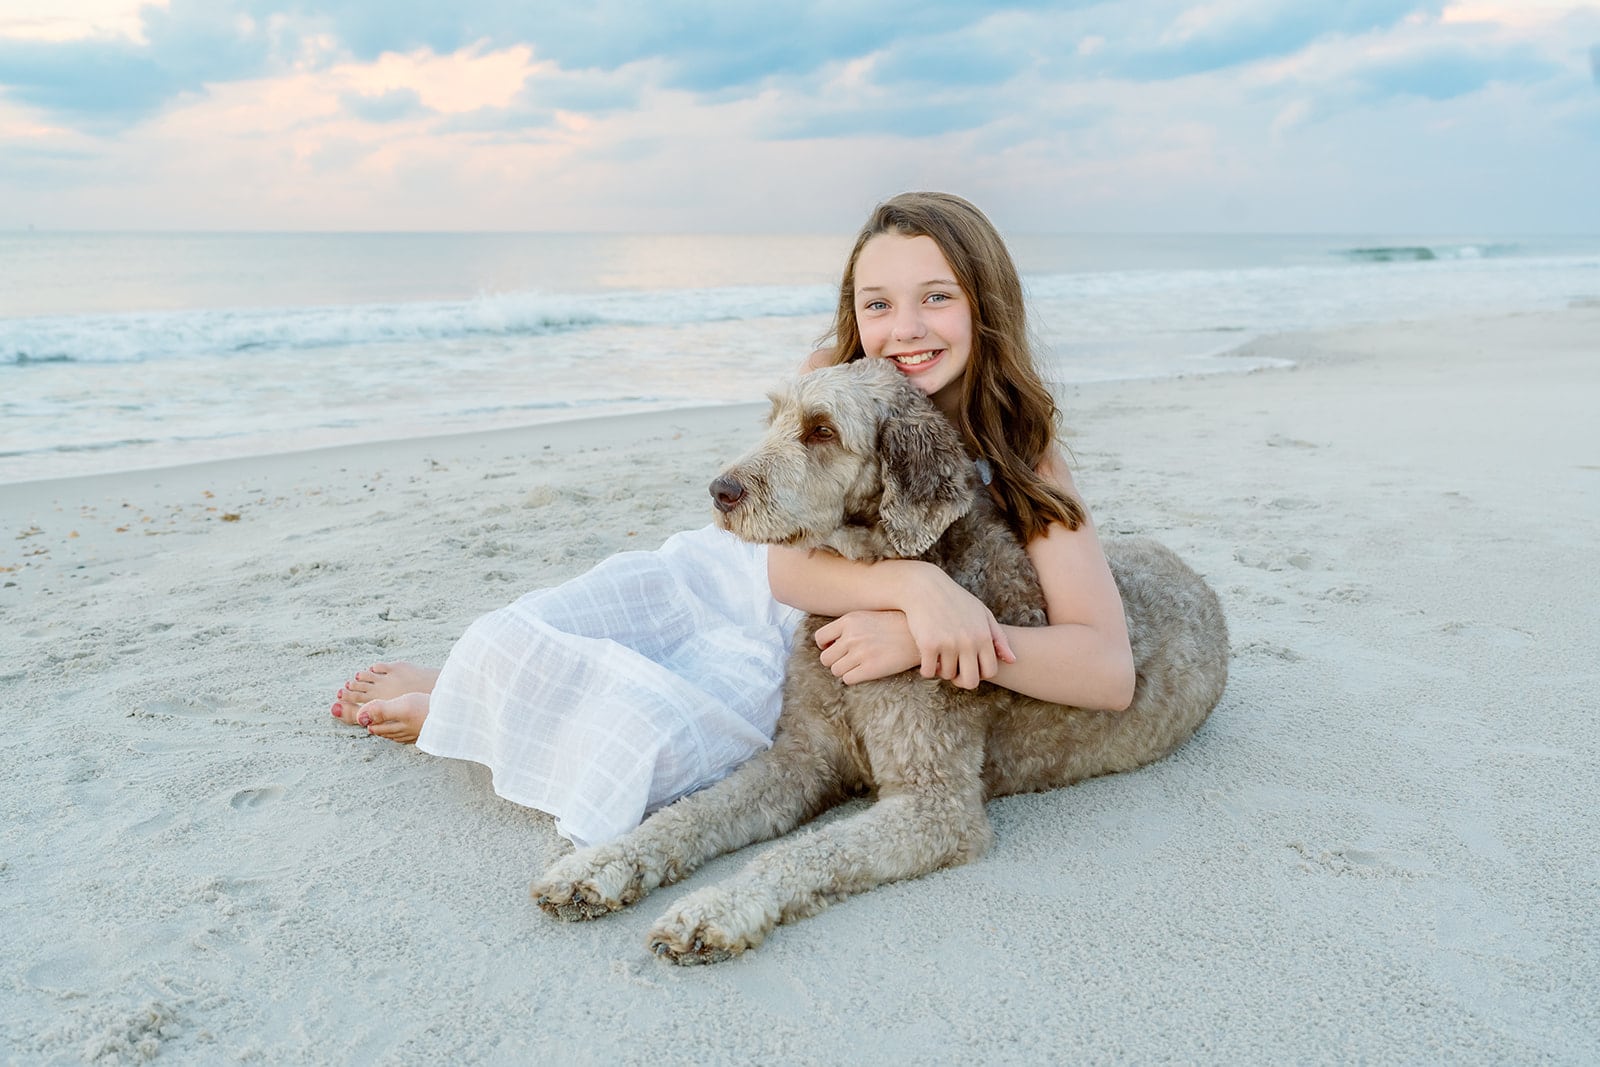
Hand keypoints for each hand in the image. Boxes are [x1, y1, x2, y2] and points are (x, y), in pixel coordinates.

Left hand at [814, 611, 920, 684]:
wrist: (918, 636)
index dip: (825, 647)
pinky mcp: (870, 668)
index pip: (820, 638)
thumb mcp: (867, 617)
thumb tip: (828, 644)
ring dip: (844, 671)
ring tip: (858, 666)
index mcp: (848, 621)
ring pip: (835, 671)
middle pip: (825, 658)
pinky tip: (865, 671)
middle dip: (835, 661)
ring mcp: (860, 653)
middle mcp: (851, 636)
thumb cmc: (893, 626)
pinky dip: (853, 678)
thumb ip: (847, 627)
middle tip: (848, 660)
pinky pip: (848, 679)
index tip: (835, 649)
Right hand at [898, 564, 1015, 689]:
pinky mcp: (928, 644)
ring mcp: (948, 644)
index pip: (989, 671)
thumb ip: (999, 638)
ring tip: (939, 658)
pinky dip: (926, 669)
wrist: (924, 586)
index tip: (969, 666)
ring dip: (942, 670)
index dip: (979, 674)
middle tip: (954, 671)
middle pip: (970, 681)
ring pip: (947, 675)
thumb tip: (1012, 660)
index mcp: (984, 636)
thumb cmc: (955, 600)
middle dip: (961, 680)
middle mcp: (968, 642)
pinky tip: (926, 658)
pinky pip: (928, 671)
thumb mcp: (982, 613)